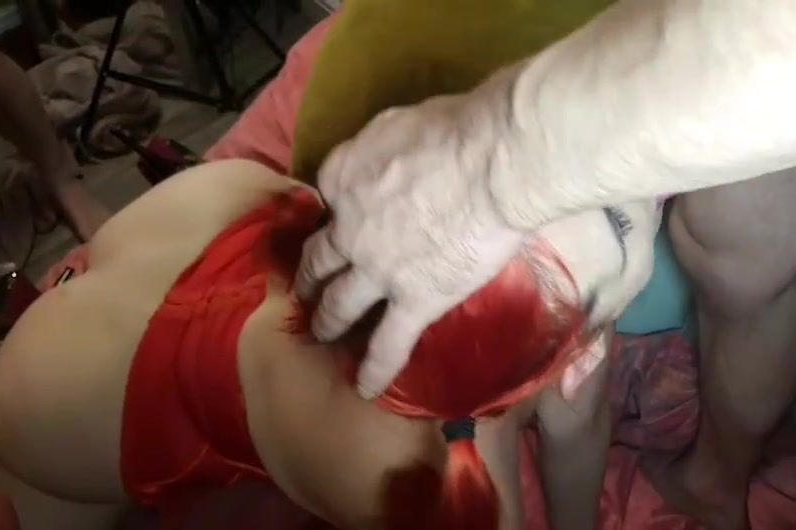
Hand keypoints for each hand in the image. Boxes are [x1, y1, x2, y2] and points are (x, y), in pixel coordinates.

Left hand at [295, 72, 534, 398]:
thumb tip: (394, 157)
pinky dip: (374, 369)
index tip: (339, 215)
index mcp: (344, 176)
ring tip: (320, 333)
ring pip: (340, 304)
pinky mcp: (413, 301)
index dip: (334, 208)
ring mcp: (377, 270)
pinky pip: (389, 343)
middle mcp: (349, 227)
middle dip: (310, 275)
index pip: (328, 194)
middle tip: (305, 288)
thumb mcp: (402, 122)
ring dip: (327, 320)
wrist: (491, 163)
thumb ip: (385, 145)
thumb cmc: (458, 129)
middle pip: (321, 257)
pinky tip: (365, 389)